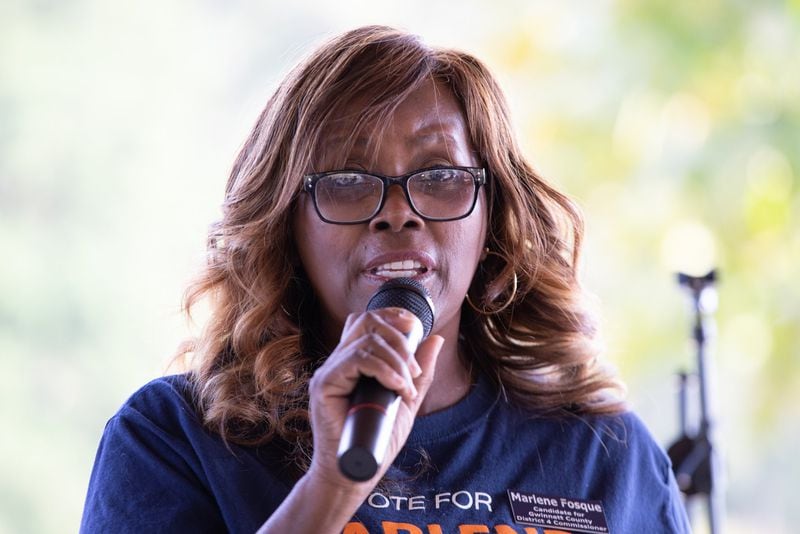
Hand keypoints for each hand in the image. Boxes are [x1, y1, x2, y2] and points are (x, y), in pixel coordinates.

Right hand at [306, 307, 443, 490]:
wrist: (354, 472)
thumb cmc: (377, 439)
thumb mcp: (406, 400)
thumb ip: (419, 373)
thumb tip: (435, 340)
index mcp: (353, 361)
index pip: (368, 321)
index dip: (391, 315)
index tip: (415, 328)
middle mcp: (338, 361)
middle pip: (367, 322)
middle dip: (399, 338)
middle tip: (414, 371)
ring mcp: (329, 371)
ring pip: (366, 340)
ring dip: (396, 360)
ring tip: (407, 387)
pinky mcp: (324, 385)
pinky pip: (356, 360)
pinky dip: (384, 370)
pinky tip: (397, 388)